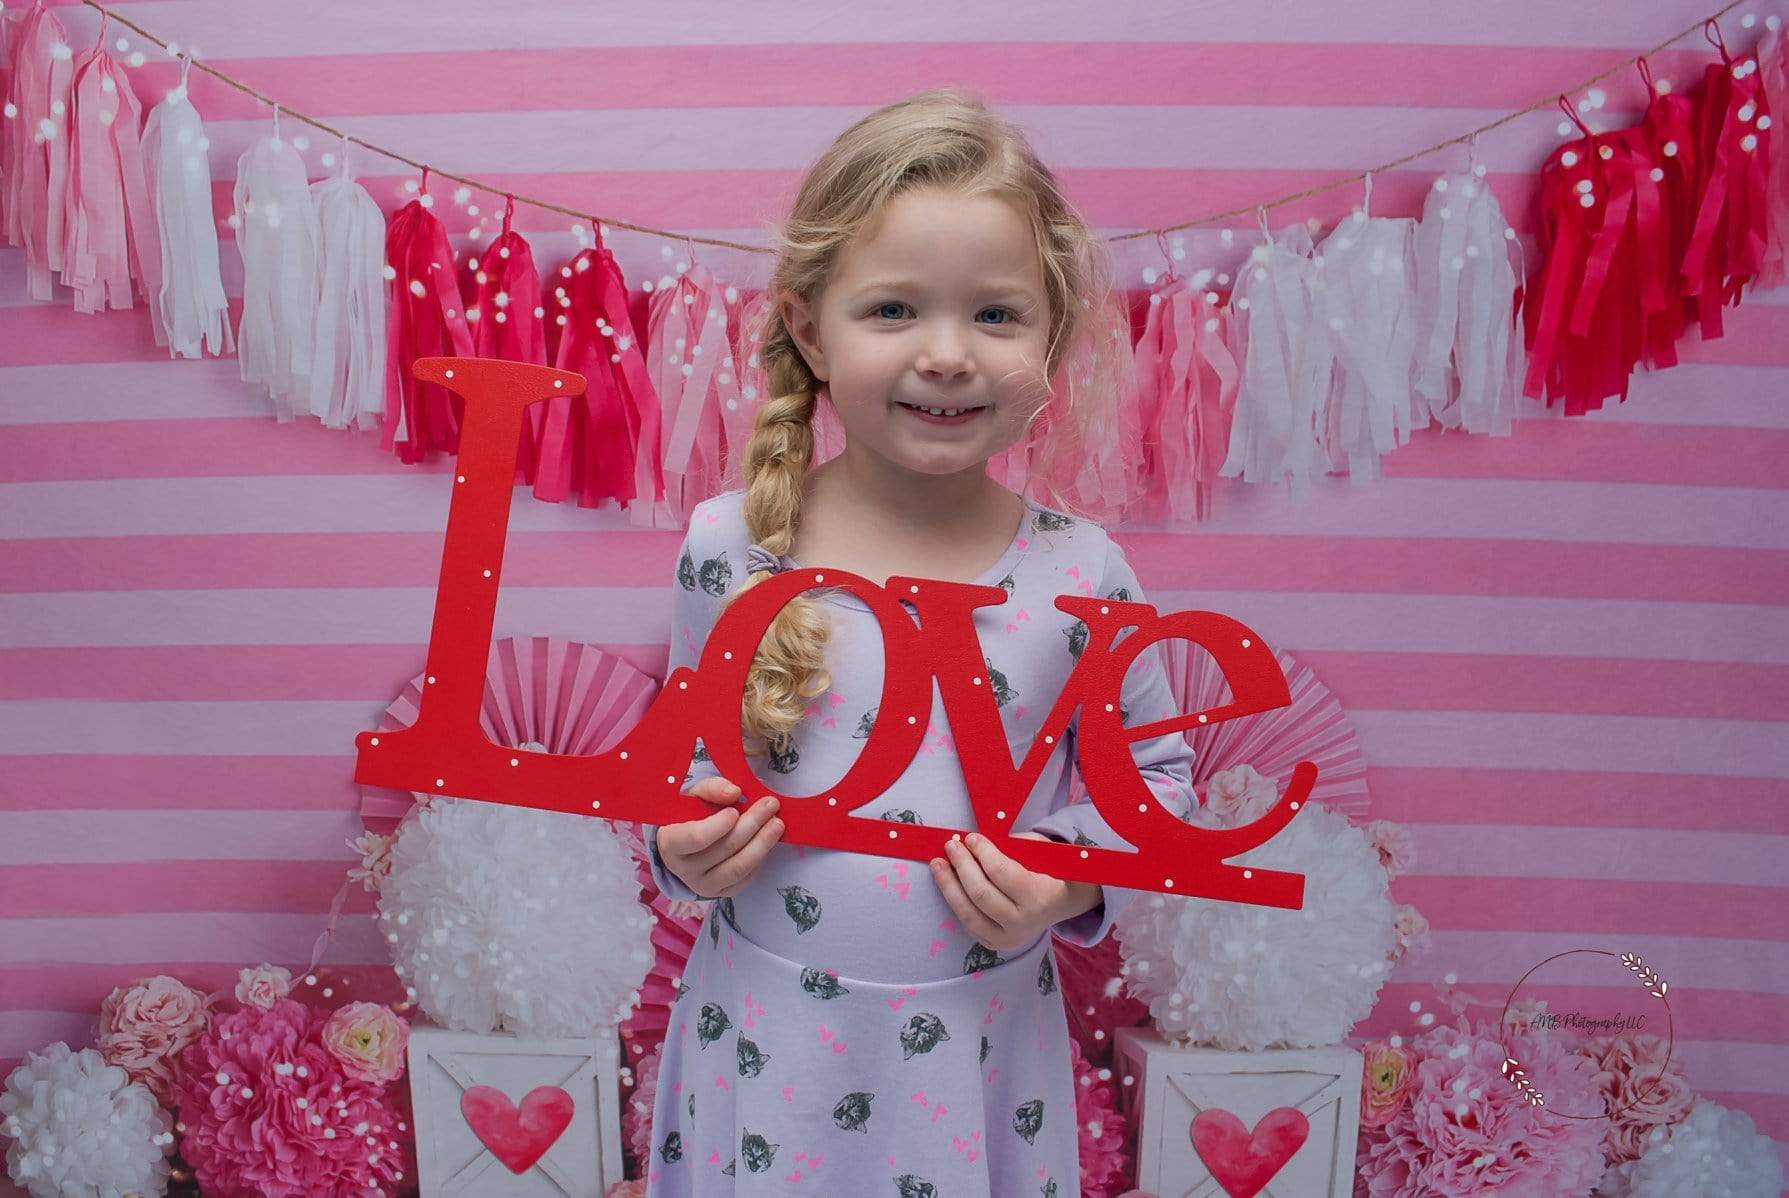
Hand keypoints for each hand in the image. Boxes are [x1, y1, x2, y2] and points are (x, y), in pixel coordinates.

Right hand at [655, 777, 783, 898]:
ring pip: (738, 868)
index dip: (718, 825)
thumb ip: (712, 788)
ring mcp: (703, 885)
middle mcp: (684, 869)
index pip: (695, 838)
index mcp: (671, 843)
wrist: (684, 845)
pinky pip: (744, 879)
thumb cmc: (689, 816)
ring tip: (777, 824)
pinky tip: (766, 842)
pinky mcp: (721, 893)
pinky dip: (759, 860)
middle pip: (724, 849)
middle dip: (752, 825)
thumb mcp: (694, 796)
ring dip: (762, 844)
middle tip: (770, 805)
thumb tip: (734, 792)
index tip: (734, 810)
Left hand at [930, 831, 1101, 953]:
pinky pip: (968, 924)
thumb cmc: (1046, 870)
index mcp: (1038, 898)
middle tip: (951, 845)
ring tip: (938, 864)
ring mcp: (1008, 938)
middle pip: (981, 894)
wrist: (1060, 903)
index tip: (971, 837)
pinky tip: (946, 883)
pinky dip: (955, 902)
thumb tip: (972, 842)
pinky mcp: (995, 944)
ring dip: (948, 886)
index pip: (1002, 873)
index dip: (983, 853)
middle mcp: (1023, 923)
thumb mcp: (1037, 851)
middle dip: (962, 866)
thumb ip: (1009, 847)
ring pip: (969, 914)